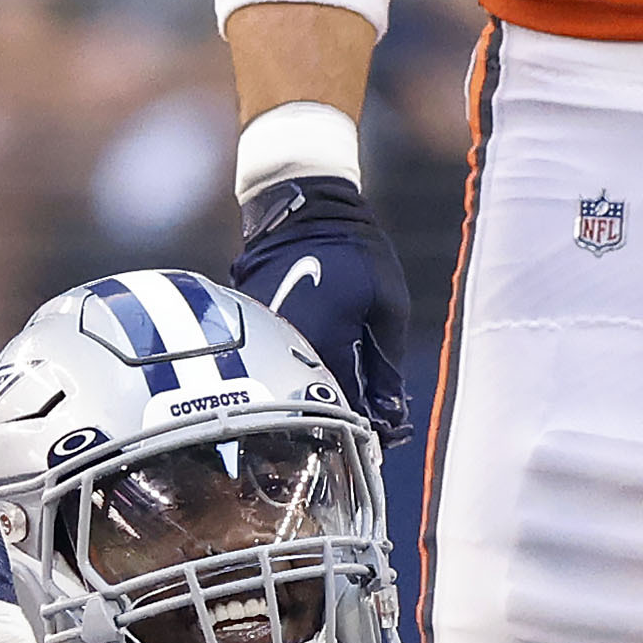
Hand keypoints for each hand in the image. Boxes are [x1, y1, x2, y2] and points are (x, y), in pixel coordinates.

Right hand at [231, 177, 413, 444]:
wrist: (303, 208)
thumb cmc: (354, 250)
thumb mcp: (389, 307)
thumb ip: (388, 367)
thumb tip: (390, 416)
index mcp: (323, 350)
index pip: (345, 413)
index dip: (370, 430)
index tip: (390, 435)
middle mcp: (286, 354)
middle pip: (313, 409)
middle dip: (345, 419)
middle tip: (377, 422)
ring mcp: (263, 343)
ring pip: (292, 391)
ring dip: (320, 398)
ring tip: (354, 397)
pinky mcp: (252, 332)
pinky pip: (276, 366)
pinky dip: (300, 373)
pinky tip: (323, 369)